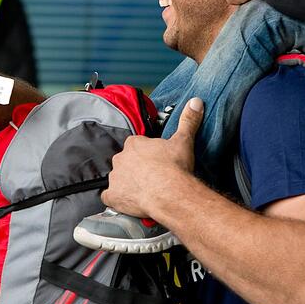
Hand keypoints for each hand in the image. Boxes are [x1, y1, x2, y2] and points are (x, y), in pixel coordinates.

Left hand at [101, 98, 201, 217]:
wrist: (170, 193)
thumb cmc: (175, 167)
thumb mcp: (184, 140)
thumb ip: (188, 120)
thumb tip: (195, 101)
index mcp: (134, 144)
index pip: (135, 144)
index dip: (145, 153)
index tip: (155, 160)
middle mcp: (120, 158)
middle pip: (125, 161)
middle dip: (135, 167)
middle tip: (151, 176)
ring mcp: (115, 178)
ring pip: (118, 178)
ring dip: (126, 183)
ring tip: (143, 190)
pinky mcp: (113, 196)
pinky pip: (109, 197)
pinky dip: (116, 199)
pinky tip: (126, 201)